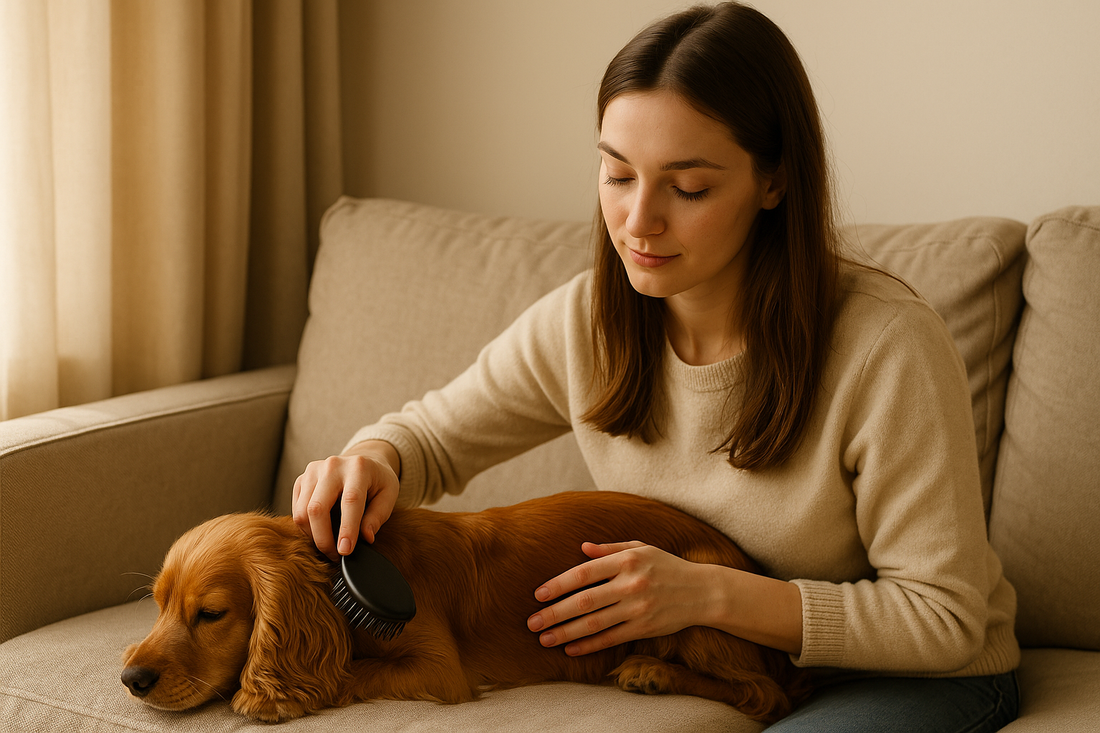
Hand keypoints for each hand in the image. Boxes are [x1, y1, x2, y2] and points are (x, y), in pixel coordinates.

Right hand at [292, 441, 399, 560]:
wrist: (363, 460)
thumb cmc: (378, 481)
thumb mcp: (389, 495)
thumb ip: (377, 516)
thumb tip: (365, 538)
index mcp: (358, 468)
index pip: (350, 501)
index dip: (347, 529)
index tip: (345, 551)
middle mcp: (333, 466)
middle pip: (317, 508)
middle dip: (323, 539)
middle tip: (335, 556)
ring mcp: (313, 471)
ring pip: (302, 512)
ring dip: (313, 536)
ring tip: (329, 546)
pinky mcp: (301, 479)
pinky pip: (296, 510)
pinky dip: (306, 528)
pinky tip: (320, 533)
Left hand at [526, 541, 714, 655]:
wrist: (702, 591)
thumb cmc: (666, 566)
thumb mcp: (641, 548)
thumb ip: (610, 549)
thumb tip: (582, 548)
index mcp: (626, 560)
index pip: (583, 573)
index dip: (558, 584)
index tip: (538, 595)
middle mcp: (630, 584)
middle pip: (584, 601)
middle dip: (554, 613)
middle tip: (532, 623)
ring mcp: (638, 608)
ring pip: (594, 624)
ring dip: (566, 633)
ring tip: (545, 639)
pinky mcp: (645, 628)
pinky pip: (611, 639)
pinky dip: (589, 645)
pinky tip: (571, 649)